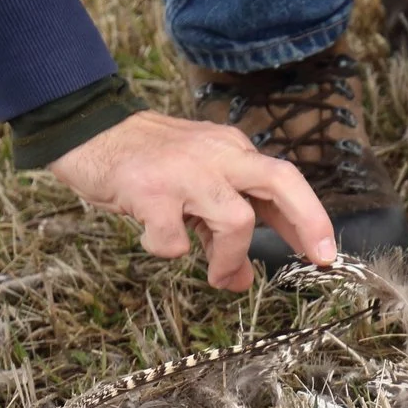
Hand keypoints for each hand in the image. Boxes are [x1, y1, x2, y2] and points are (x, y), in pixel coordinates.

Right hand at [47, 110, 334, 291]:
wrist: (82, 129)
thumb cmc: (143, 162)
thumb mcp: (194, 183)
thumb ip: (222, 225)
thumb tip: (244, 279)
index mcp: (230, 150)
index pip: (284, 180)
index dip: (311, 218)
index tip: (325, 253)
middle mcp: (215, 154)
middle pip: (280, 180)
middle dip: (308, 220)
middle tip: (317, 256)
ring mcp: (183, 171)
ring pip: (236, 219)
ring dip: (231, 258)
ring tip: (218, 275)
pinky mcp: (149, 190)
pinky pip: (174, 237)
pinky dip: (170, 250)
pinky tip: (156, 239)